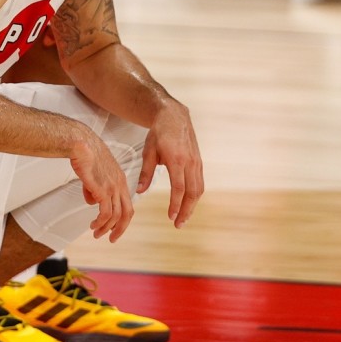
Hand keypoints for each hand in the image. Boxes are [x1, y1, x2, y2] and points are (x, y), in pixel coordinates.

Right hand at [68, 131, 134, 241]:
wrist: (81, 144)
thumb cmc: (85, 153)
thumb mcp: (94, 173)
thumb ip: (95, 188)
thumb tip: (93, 201)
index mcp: (120, 179)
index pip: (127, 203)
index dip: (123, 218)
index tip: (115, 227)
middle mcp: (119, 184)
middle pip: (127, 212)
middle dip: (120, 228)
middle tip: (112, 238)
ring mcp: (112, 187)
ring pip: (116, 215)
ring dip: (106, 227)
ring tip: (96, 233)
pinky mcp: (103, 189)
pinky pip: (105, 212)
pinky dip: (100, 222)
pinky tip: (93, 225)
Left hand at [137, 100, 203, 228]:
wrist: (174, 116)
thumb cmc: (159, 133)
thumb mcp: (148, 151)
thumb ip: (146, 172)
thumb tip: (140, 192)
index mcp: (176, 159)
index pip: (178, 188)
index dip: (176, 204)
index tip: (171, 217)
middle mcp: (190, 162)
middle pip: (192, 192)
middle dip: (186, 211)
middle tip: (178, 225)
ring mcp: (197, 162)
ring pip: (199, 189)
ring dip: (192, 206)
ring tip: (183, 219)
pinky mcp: (199, 162)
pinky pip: (200, 182)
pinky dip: (195, 196)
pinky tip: (188, 204)